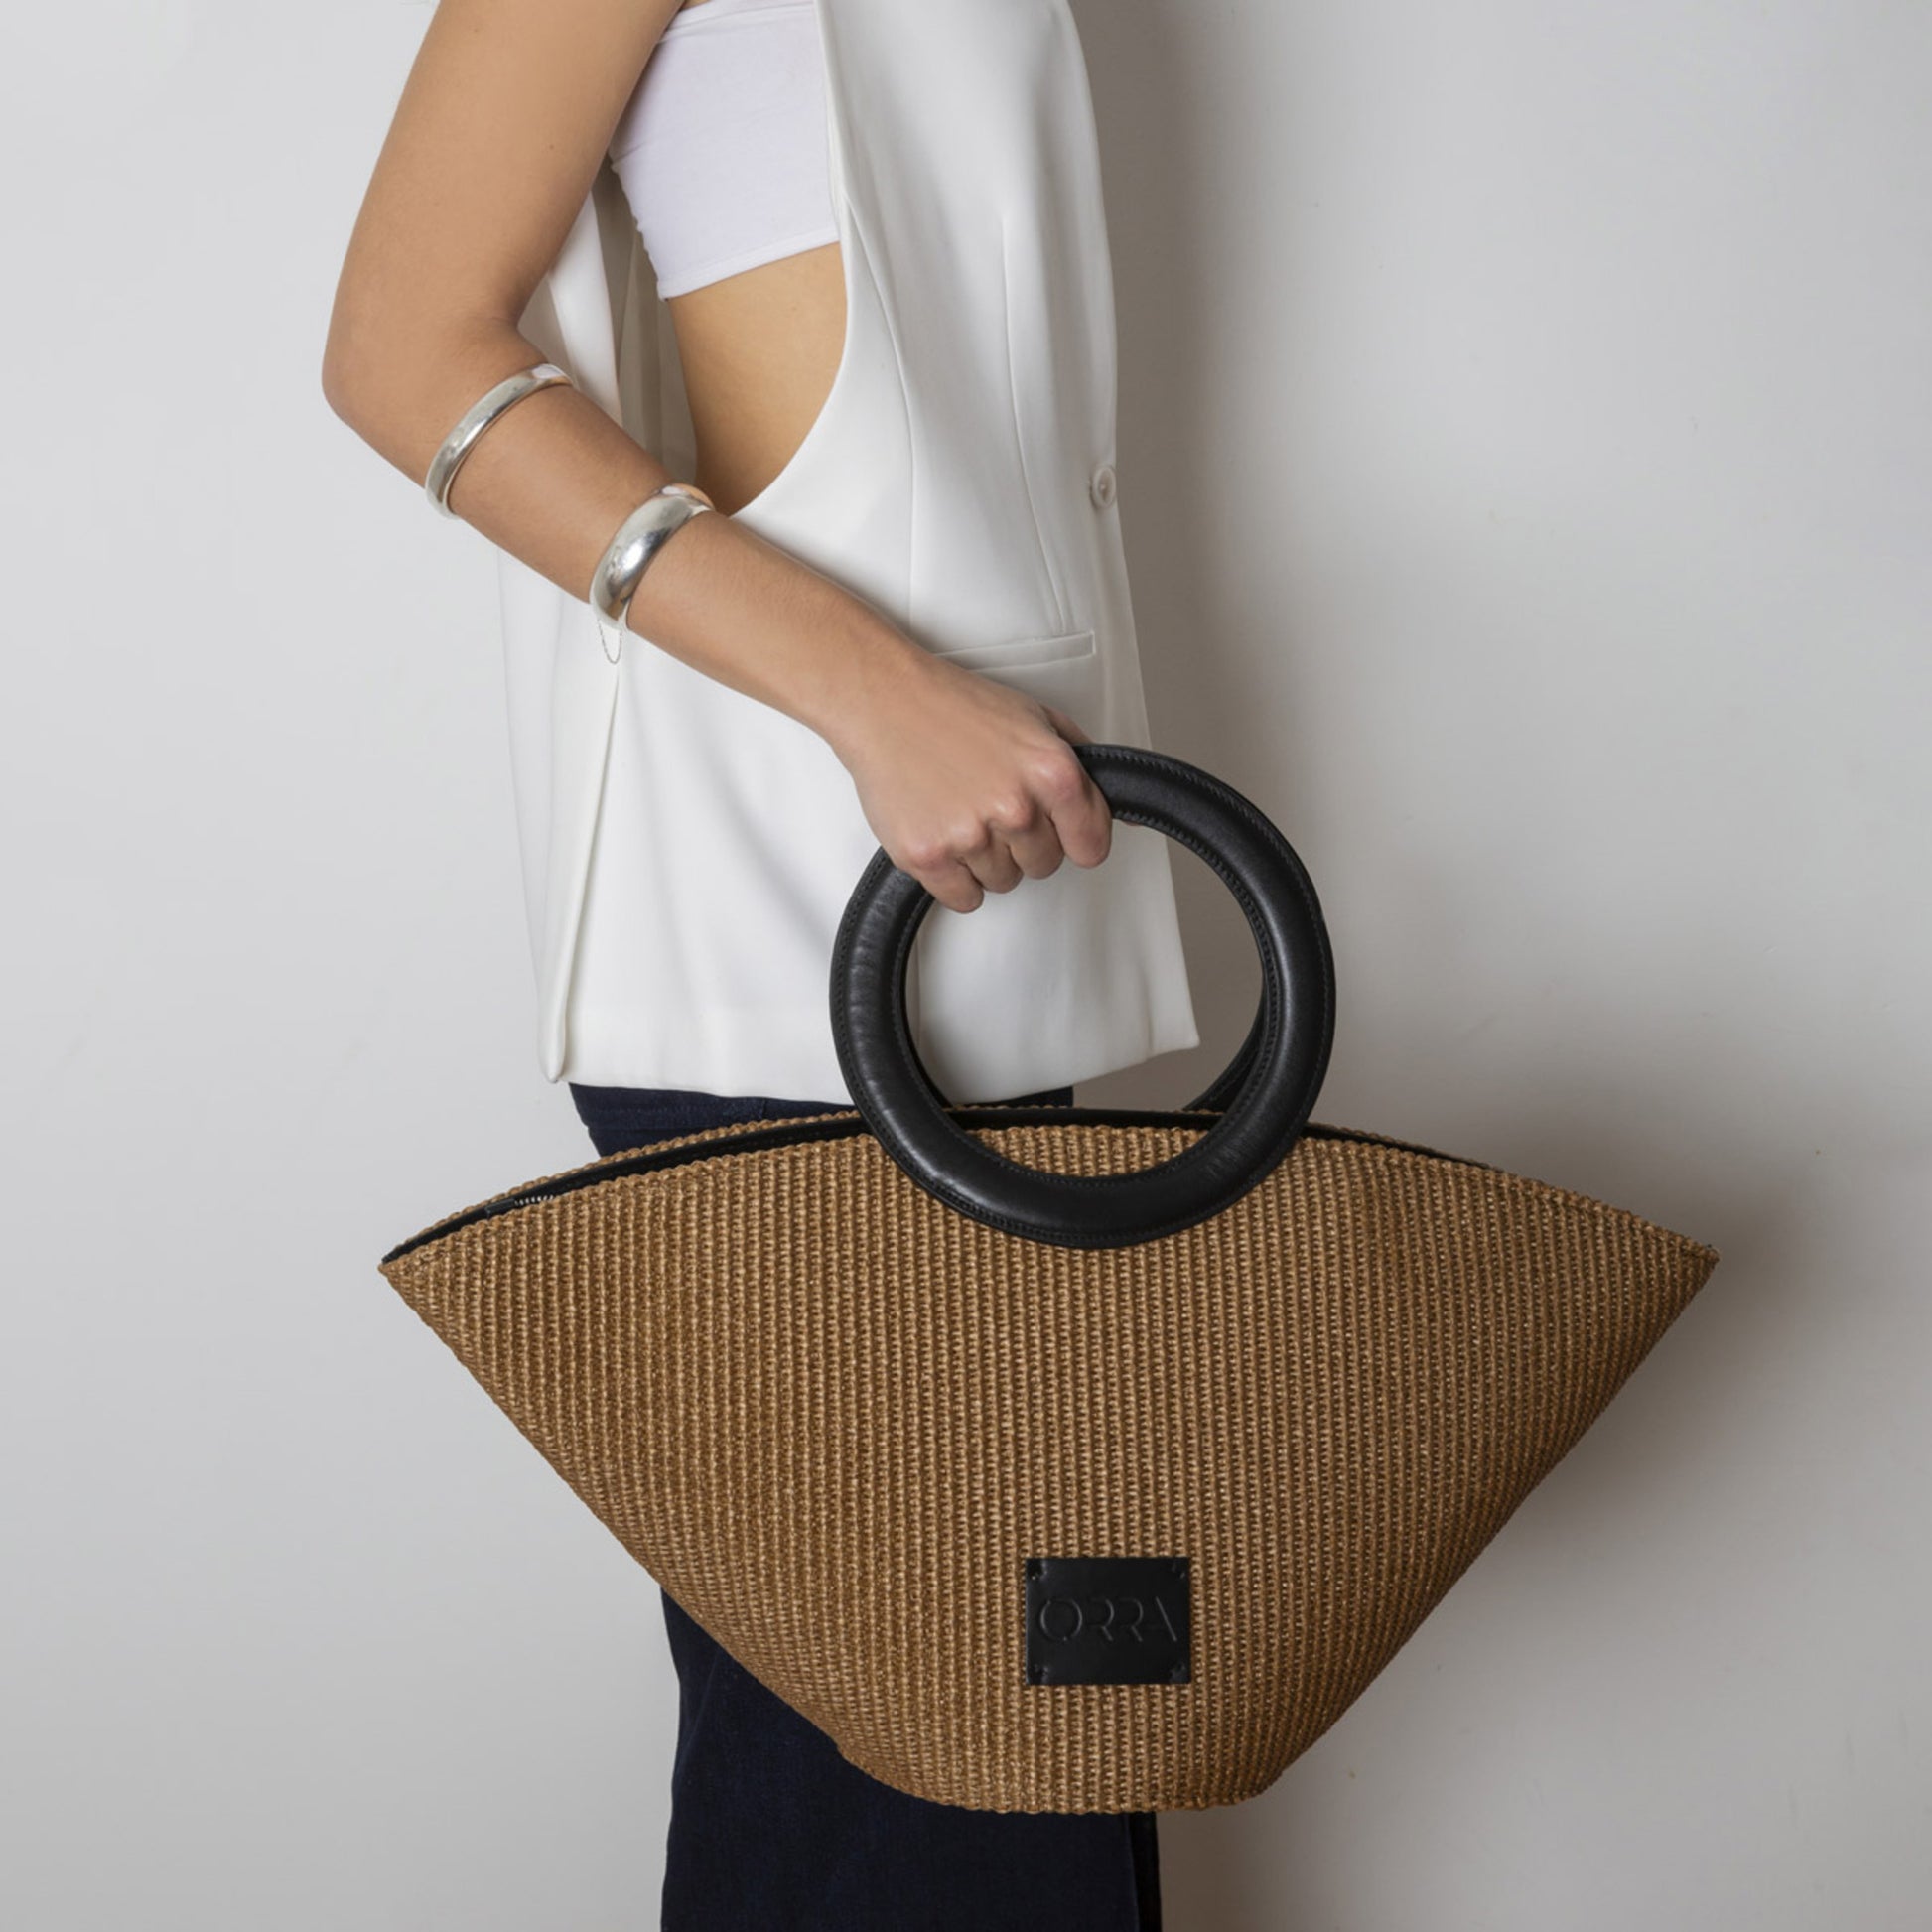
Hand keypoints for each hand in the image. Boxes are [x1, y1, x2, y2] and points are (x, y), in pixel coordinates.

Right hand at [824, 649, 1111, 913]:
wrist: (884, 701)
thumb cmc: (957, 706)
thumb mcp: (1039, 719)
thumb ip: (1086, 768)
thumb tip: (1124, 819)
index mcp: (1052, 772)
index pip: (1091, 846)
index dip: (1073, 837)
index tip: (1055, 828)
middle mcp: (1016, 807)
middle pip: (1044, 866)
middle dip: (1024, 843)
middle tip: (992, 805)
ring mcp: (970, 835)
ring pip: (1003, 883)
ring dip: (986, 858)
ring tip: (962, 811)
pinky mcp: (928, 856)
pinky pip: (964, 899)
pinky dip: (955, 879)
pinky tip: (945, 837)